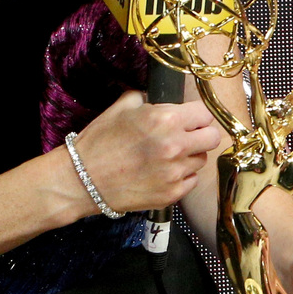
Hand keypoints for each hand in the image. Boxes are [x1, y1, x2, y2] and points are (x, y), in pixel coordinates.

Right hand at [68, 91, 221, 214]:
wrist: (80, 180)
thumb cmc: (99, 142)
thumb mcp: (121, 108)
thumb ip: (147, 99)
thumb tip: (162, 99)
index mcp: (166, 119)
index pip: (205, 113)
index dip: (196, 116)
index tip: (189, 119)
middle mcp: (176, 146)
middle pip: (212, 137)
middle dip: (200, 135)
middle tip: (185, 137)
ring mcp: (175, 172)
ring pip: (201, 160)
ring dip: (189, 157)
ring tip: (166, 157)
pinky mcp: (172, 194)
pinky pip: (191, 180)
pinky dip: (181, 177)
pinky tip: (162, 173)